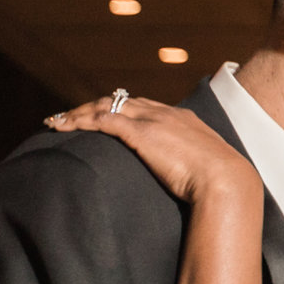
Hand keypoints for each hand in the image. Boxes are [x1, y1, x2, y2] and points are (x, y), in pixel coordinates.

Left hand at [47, 96, 261, 206]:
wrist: (226, 180)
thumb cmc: (222, 182)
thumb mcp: (207, 167)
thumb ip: (193, 166)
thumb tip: (192, 182)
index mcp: (183, 118)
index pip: (143, 105)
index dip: (119, 109)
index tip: (102, 117)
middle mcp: (166, 113)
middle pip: (121, 101)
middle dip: (93, 107)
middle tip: (70, 117)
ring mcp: (154, 120)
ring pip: (107, 105)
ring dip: (80, 112)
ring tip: (57, 122)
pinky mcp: (141, 133)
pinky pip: (103, 120)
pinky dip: (80, 120)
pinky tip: (64, 127)